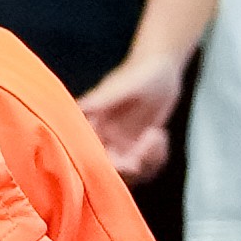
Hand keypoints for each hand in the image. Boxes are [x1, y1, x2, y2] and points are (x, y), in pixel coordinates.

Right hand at [76, 45, 185, 179]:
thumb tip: (79, 108)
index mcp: (92, 123)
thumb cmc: (140, 72)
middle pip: (112, 169)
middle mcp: (104, 137)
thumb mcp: (121, 86)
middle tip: (146, 154)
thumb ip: (100, 99)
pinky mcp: (138, 145)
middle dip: (131, 166)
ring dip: (148, 161)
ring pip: (131, 171)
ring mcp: (121, 143)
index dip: (107, 165)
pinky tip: (160, 135)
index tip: (129, 164)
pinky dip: (157, 156)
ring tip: (157, 136)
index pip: (90, 154)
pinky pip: (147, 165)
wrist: (161, 69)